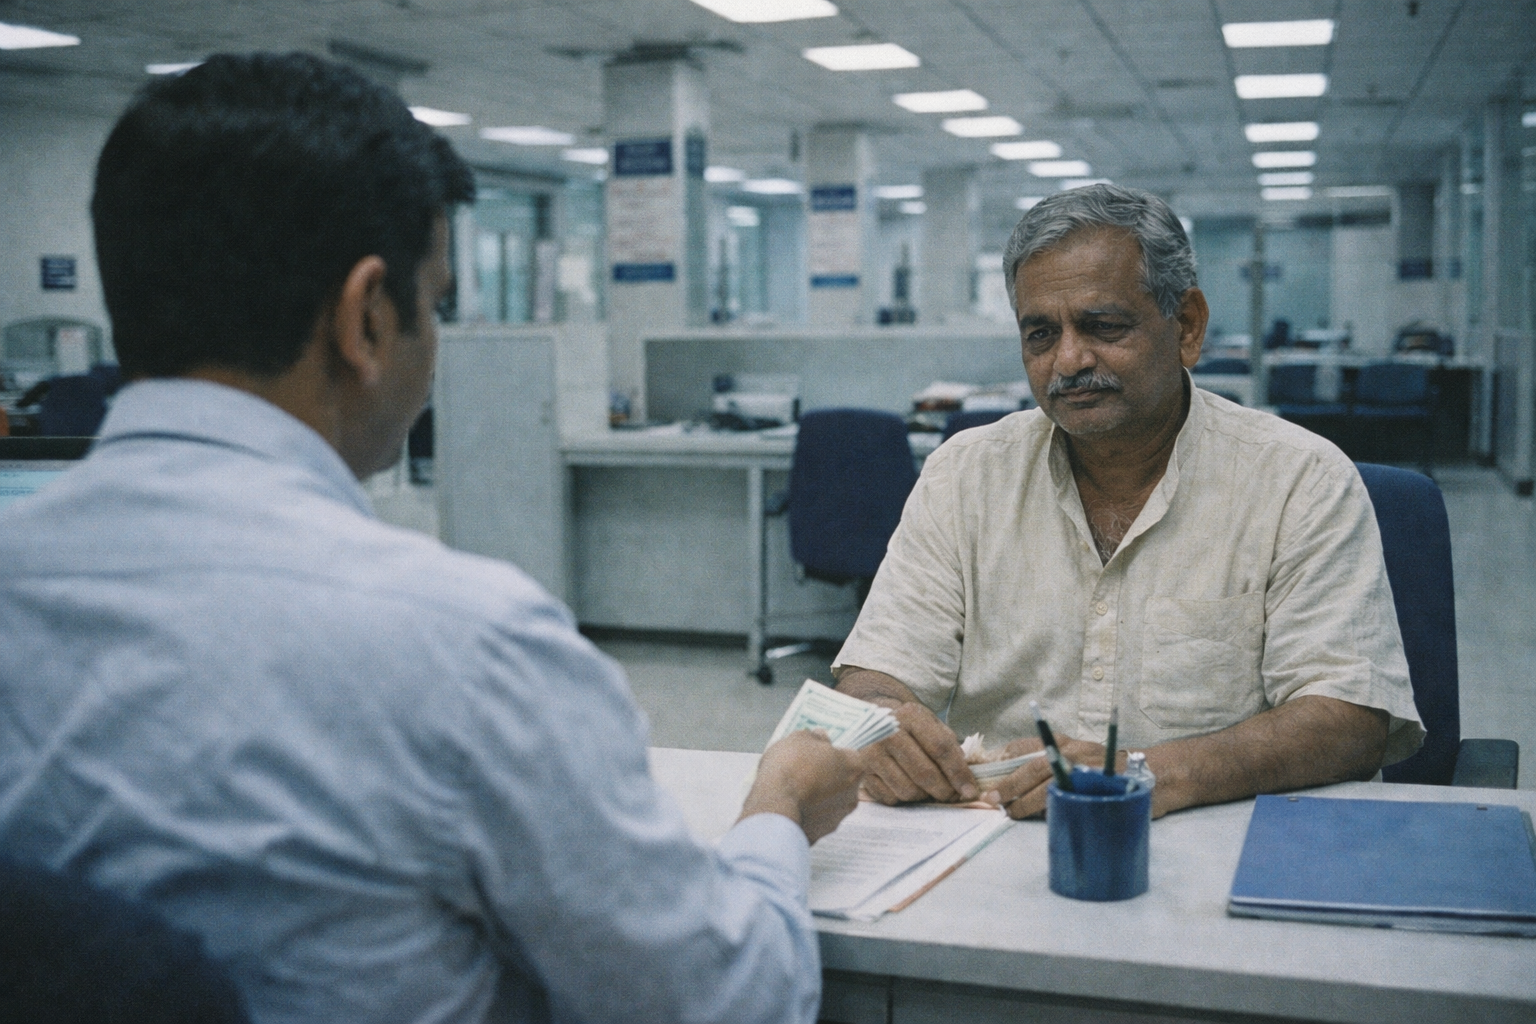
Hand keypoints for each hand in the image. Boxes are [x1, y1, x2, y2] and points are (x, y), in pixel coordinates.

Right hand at [741, 730, 865, 844]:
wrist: (775, 806)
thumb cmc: (790, 766)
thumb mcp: (799, 738)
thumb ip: (815, 737)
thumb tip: (821, 738)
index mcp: (855, 767)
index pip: (850, 756)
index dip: (832, 753)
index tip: (816, 753)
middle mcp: (853, 794)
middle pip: (842, 780)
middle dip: (826, 776)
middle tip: (803, 770)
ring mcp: (838, 817)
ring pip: (829, 802)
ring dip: (816, 796)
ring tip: (792, 789)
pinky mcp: (821, 834)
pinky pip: (815, 819)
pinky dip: (805, 813)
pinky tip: (789, 805)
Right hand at [860, 701, 977, 804]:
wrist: (872, 721)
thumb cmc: (908, 726)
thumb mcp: (930, 724)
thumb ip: (949, 747)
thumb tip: (966, 781)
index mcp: (909, 716)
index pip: (941, 748)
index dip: (958, 773)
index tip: (970, 790)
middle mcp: (887, 732)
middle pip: (925, 774)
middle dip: (944, 791)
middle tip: (952, 795)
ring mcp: (870, 753)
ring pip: (908, 790)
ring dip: (923, 796)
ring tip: (927, 788)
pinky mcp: (860, 772)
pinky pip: (890, 798)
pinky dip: (903, 798)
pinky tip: (905, 785)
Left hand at [987, 734, 1130, 818]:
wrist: (1153, 774)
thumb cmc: (1104, 770)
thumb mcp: (1074, 757)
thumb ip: (1046, 765)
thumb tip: (1009, 780)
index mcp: (1062, 742)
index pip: (1023, 746)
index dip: (1001, 761)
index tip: (986, 776)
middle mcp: (1073, 751)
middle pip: (1033, 767)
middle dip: (1010, 785)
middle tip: (992, 800)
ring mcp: (1086, 770)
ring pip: (1049, 785)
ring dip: (1026, 802)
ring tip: (1011, 813)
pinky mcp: (1099, 789)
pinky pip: (1069, 801)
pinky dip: (1053, 811)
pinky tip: (1044, 818)